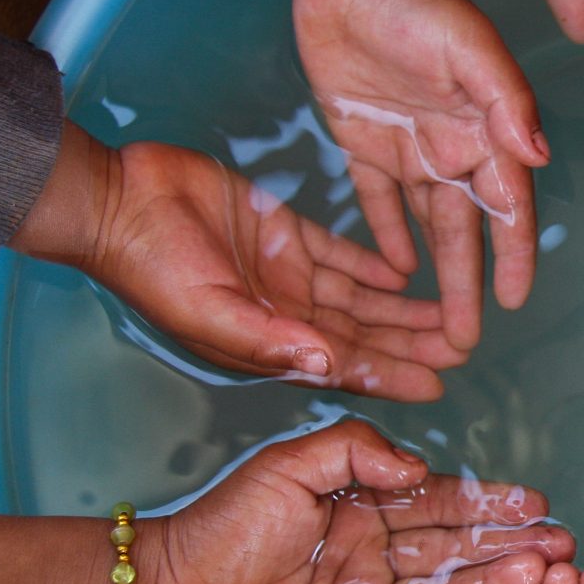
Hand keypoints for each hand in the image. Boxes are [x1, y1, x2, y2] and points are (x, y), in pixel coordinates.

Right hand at [84, 139, 464, 400]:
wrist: (119, 200)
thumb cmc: (152, 265)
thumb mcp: (208, 311)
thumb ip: (268, 338)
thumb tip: (325, 363)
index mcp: (269, 340)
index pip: (345, 363)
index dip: (392, 374)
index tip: (439, 383)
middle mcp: (285, 313)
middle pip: (363, 334)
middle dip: (412, 343)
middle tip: (464, 345)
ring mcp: (286, 273)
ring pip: (361, 298)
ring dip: (404, 308)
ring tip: (451, 313)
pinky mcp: (284, 232)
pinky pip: (342, 254)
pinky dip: (375, 264)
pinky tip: (409, 274)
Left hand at [135, 421, 574, 583]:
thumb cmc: (220, 527)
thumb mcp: (287, 466)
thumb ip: (354, 451)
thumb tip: (418, 465)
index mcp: (363, 510)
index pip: (440, 504)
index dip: (489, 502)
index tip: (535, 500)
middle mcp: (374, 559)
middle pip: (456, 552)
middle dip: (511, 545)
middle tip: (562, 542)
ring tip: (544, 576)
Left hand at [293, 0, 548, 353]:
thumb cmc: (422, 2)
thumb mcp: (470, 47)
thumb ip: (506, 101)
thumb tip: (539, 157)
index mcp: (485, 131)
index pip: (506, 206)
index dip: (512, 254)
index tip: (514, 301)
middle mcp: (453, 148)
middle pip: (465, 233)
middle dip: (468, 288)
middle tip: (464, 345)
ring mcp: (409, 149)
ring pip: (427, 229)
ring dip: (434, 277)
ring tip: (433, 329)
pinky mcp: (364, 142)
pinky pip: (376, 203)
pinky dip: (387, 238)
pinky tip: (393, 274)